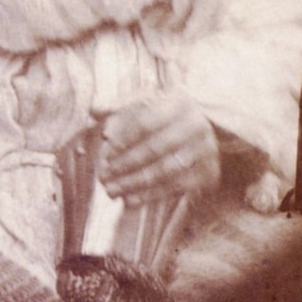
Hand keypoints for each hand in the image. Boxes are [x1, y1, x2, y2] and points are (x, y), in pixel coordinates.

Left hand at [99, 90, 219, 206]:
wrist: (208, 126)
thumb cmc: (166, 113)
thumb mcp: (147, 102)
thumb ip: (119, 106)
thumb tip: (93, 109)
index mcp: (178, 103)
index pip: (145, 122)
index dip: (123, 138)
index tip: (104, 152)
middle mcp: (196, 126)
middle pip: (154, 149)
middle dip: (125, 165)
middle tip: (103, 177)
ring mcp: (205, 151)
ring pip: (164, 171)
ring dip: (134, 183)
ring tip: (112, 190)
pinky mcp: (208, 172)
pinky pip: (175, 187)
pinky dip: (151, 194)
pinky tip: (130, 199)